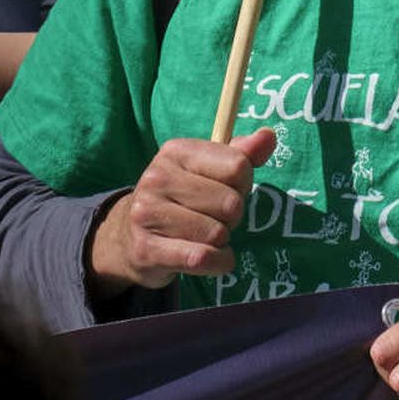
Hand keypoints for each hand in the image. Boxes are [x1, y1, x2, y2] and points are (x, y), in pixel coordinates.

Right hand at [88, 128, 278, 293]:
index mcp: (177, 150)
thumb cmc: (182, 198)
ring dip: (222, 241)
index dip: (244, 184)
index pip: (238, 166)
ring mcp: (147, 214)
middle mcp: (158, 177)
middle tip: (214, 217)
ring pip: (217, 234)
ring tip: (205, 236)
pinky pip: (203, 259)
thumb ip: (243, 153)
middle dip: (232, 216)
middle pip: (230, 203)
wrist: (129, 237)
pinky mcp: (146, 249)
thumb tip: (268, 136)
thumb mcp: (209, 169)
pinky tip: (211, 258)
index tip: (229, 189)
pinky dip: (218, 263)